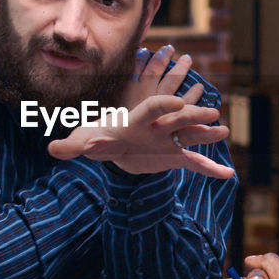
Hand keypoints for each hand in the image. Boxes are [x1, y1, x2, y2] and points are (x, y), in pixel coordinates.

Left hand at [48, 47, 233, 178]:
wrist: (112, 144)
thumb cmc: (98, 137)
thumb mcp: (85, 141)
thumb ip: (72, 145)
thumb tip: (52, 149)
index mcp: (136, 118)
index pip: (152, 107)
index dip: (163, 105)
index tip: (175, 102)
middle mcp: (156, 125)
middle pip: (177, 116)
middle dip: (192, 115)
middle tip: (211, 113)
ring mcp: (168, 140)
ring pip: (190, 134)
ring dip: (206, 133)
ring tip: (223, 132)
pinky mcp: (172, 156)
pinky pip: (194, 162)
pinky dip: (209, 169)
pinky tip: (227, 176)